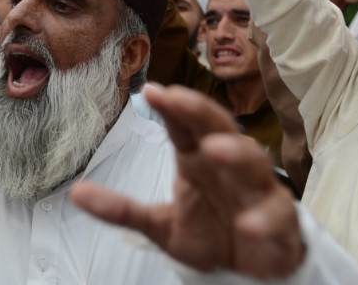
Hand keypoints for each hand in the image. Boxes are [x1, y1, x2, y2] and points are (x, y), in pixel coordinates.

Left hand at [71, 85, 303, 278]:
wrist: (245, 273)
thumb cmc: (208, 233)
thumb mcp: (158, 224)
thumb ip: (121, 209)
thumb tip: (76, 193)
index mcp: (199, 160)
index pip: (186, 125)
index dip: (172, 106)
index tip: (150, 91)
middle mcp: (229, 167)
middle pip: (220, 128)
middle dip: (200, 111)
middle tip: (177, 99)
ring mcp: (257, 192)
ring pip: (254, 163)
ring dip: (237, 153)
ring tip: (215, 150)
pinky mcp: (280, 224)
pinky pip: (279, 215)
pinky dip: (266, 218)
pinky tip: (249, 224)